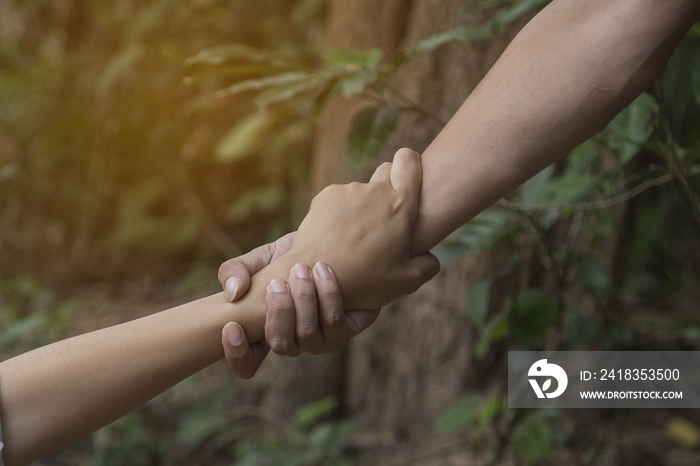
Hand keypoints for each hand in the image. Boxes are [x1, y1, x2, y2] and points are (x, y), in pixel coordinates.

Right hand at [218, 236, 378, 378]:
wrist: (332, 244)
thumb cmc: (290, 256)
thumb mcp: (259, 258)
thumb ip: (235, 271)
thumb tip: (233, 293)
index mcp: (265, 331)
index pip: (247, 363)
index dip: (237, 354)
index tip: (232, 326)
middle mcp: (293, 341)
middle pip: (280, 345)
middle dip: (279, 313)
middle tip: (278, 283)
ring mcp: (319, 340)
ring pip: (308, 337)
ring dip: (304, 301)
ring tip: (301, 270)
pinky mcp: (345, 330)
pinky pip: (335, 325)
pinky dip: (328, 296)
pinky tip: (322, 269)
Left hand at [287, 148, 440, 309]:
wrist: (316, 279)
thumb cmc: (363, 282)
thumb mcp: (405, 282)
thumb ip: (427, 265)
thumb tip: (431, 256)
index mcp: (401, 207)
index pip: (409, 160)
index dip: (410, 165)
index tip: (408, 179)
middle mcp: (375, 191)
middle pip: (386, 171)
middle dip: (387, 187)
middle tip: (381, 221)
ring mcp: (348, 191)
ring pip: (361, 190)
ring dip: (361, 207)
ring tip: (354, 239)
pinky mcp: (325, 196)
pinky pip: (339, 198)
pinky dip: (339, 213)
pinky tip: (336, 237)